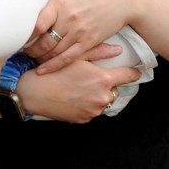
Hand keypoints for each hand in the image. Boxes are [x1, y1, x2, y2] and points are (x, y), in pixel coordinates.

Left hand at [14, 0, 137, 71]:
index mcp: (60, 2)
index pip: (38, 23)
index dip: (26, 33)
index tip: (16, 37)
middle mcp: (69, 19)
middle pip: (44, 41)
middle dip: (30, 49)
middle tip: (21, 51)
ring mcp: (79, 32)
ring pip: (54, 52)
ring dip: (40, 58)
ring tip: (30, 59)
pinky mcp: (89, 42)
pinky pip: (68, 58)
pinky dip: (54, 66)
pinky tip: (43, 70)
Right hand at [16, 56, 140, 122]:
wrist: (33, 92)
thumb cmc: (53, 71)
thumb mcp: (76, 57)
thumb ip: (99, 52)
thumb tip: (118, 49)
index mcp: (103, 80)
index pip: (130, 76)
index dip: (133, 72)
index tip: (135, 71)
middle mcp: (102, 97)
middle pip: (115, 90)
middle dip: (107, 84)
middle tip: (91, 77)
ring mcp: (94, 110)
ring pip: (103, 101)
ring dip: (97, 95)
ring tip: (79, 86)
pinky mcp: (84, 119)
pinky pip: (92, 110)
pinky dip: (86, 104)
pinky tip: (73, 96)